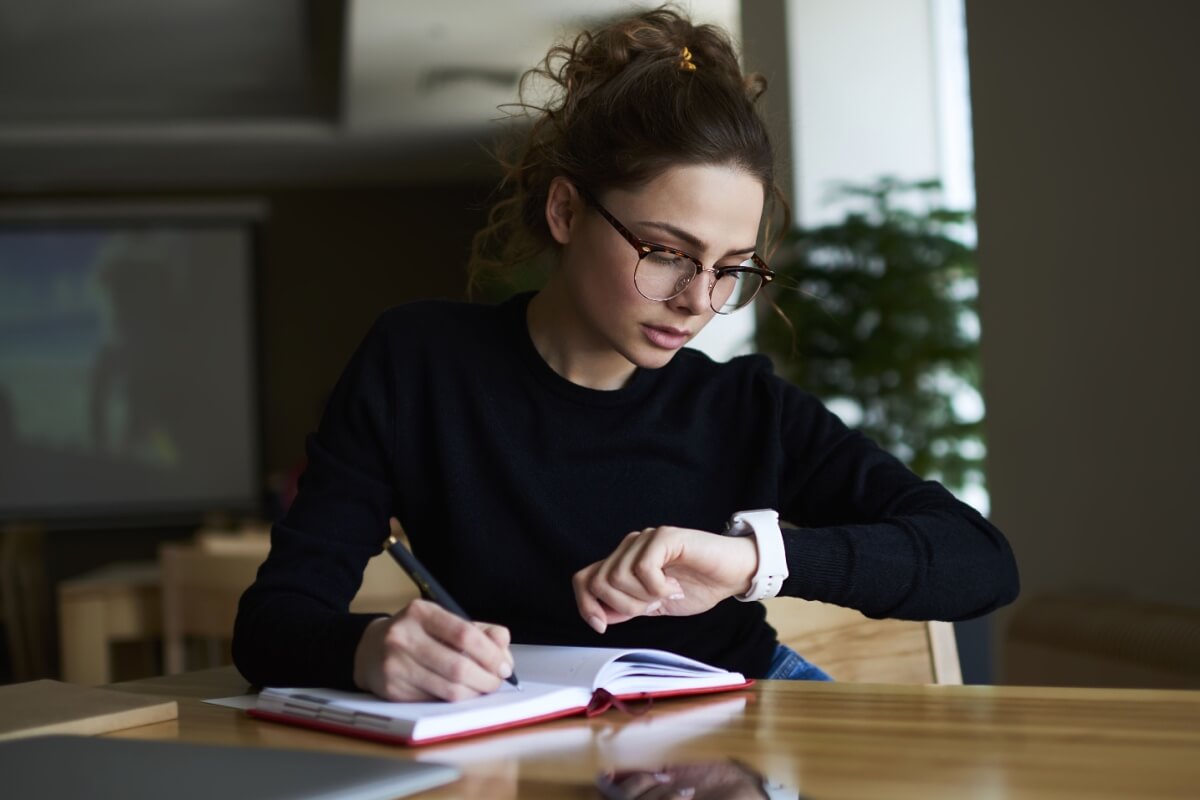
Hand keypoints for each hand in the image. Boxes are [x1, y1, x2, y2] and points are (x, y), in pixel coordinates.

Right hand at [352, 598, 514, 700]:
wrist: (370, 649)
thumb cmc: (418, 635)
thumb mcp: (445, 622)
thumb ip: (479, 631)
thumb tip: (503, 647)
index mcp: (421, 612)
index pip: (464, 634)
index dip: (491, 654)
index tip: (504, 666)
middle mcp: (403, 637)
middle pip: (458, 666)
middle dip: (486, 679)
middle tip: (497, 682)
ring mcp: (395, 665)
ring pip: (448, 689)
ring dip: (474, 693)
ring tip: (482, 689)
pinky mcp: (392, 690)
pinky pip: (435, 701)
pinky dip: (454, 701)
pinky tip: (459, 694)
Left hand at [572, 526, 757, 633]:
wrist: (733, 574)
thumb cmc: (699, 586)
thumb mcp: (654, 605)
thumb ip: (627, 607)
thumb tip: (598, 616)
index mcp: (624, 562)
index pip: (584, 579)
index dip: (585, 605)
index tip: (601, 626)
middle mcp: (630, 547)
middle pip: (599, 581)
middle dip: (624, 605)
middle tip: (653, 605)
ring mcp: (646, 539)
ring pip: (618, 576)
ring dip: (644, 596)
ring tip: (667, 594)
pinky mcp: (665, 536)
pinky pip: (643, 568)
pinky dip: (658, 587)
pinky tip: (674, 587)